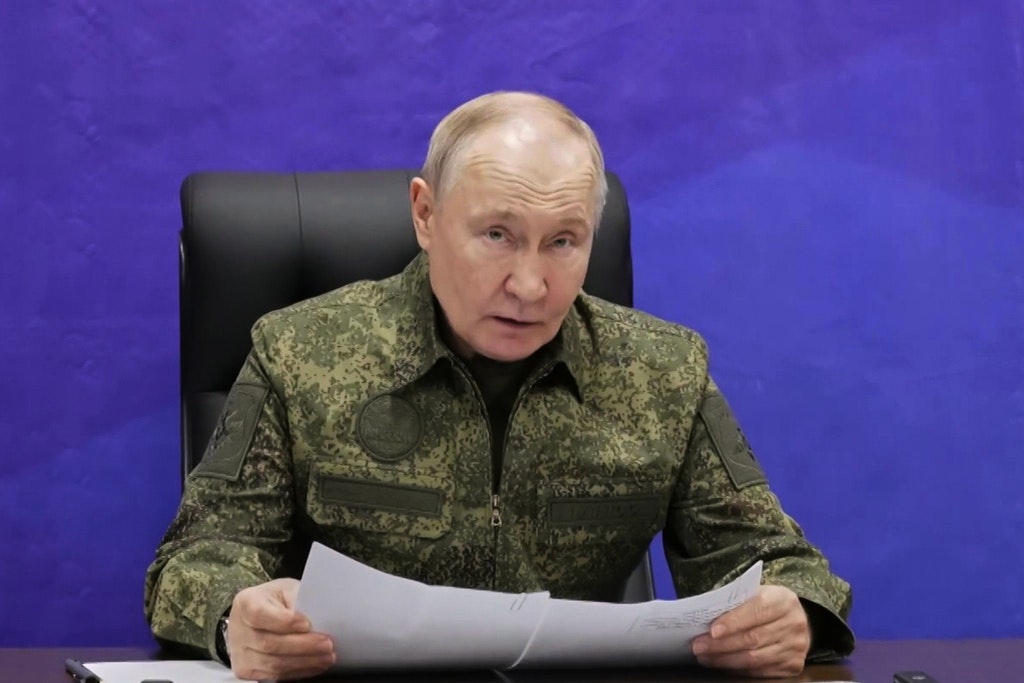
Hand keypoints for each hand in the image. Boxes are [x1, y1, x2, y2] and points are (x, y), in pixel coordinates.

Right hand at [227, 578, 335, 680]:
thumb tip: (317, 614)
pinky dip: (298, 671)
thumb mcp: (286, 589)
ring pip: (273, 664)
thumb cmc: (276, 601)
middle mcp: (238, 629)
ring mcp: (240, 653)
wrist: (258, 616)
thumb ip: (297, 598)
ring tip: (327, 657)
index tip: (307, 624)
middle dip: (303, 645)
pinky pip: (274, 675)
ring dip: (304, 662)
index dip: (284, 622)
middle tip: (327, 644)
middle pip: (269, 643)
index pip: (260, 615)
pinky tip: (314, 665)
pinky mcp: (246, 670)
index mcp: (246, 603)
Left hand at [691, 585, 810, 677]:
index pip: (757, 610)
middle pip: (753, 638)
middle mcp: (793, 623)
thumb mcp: (757, 594)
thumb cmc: (768, 605)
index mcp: (783, 600)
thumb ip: (737, 602)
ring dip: (725, 659)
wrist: (796, 621)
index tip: (712, 630)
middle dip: (721, 644)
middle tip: (698, 646)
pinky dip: (738, 669)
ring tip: (705, 657)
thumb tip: (706, 617)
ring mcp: (795, 646)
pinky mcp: (794, 665)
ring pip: (755, 658)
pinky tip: (722, 664)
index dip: (733, 621)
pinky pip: (760, 671)